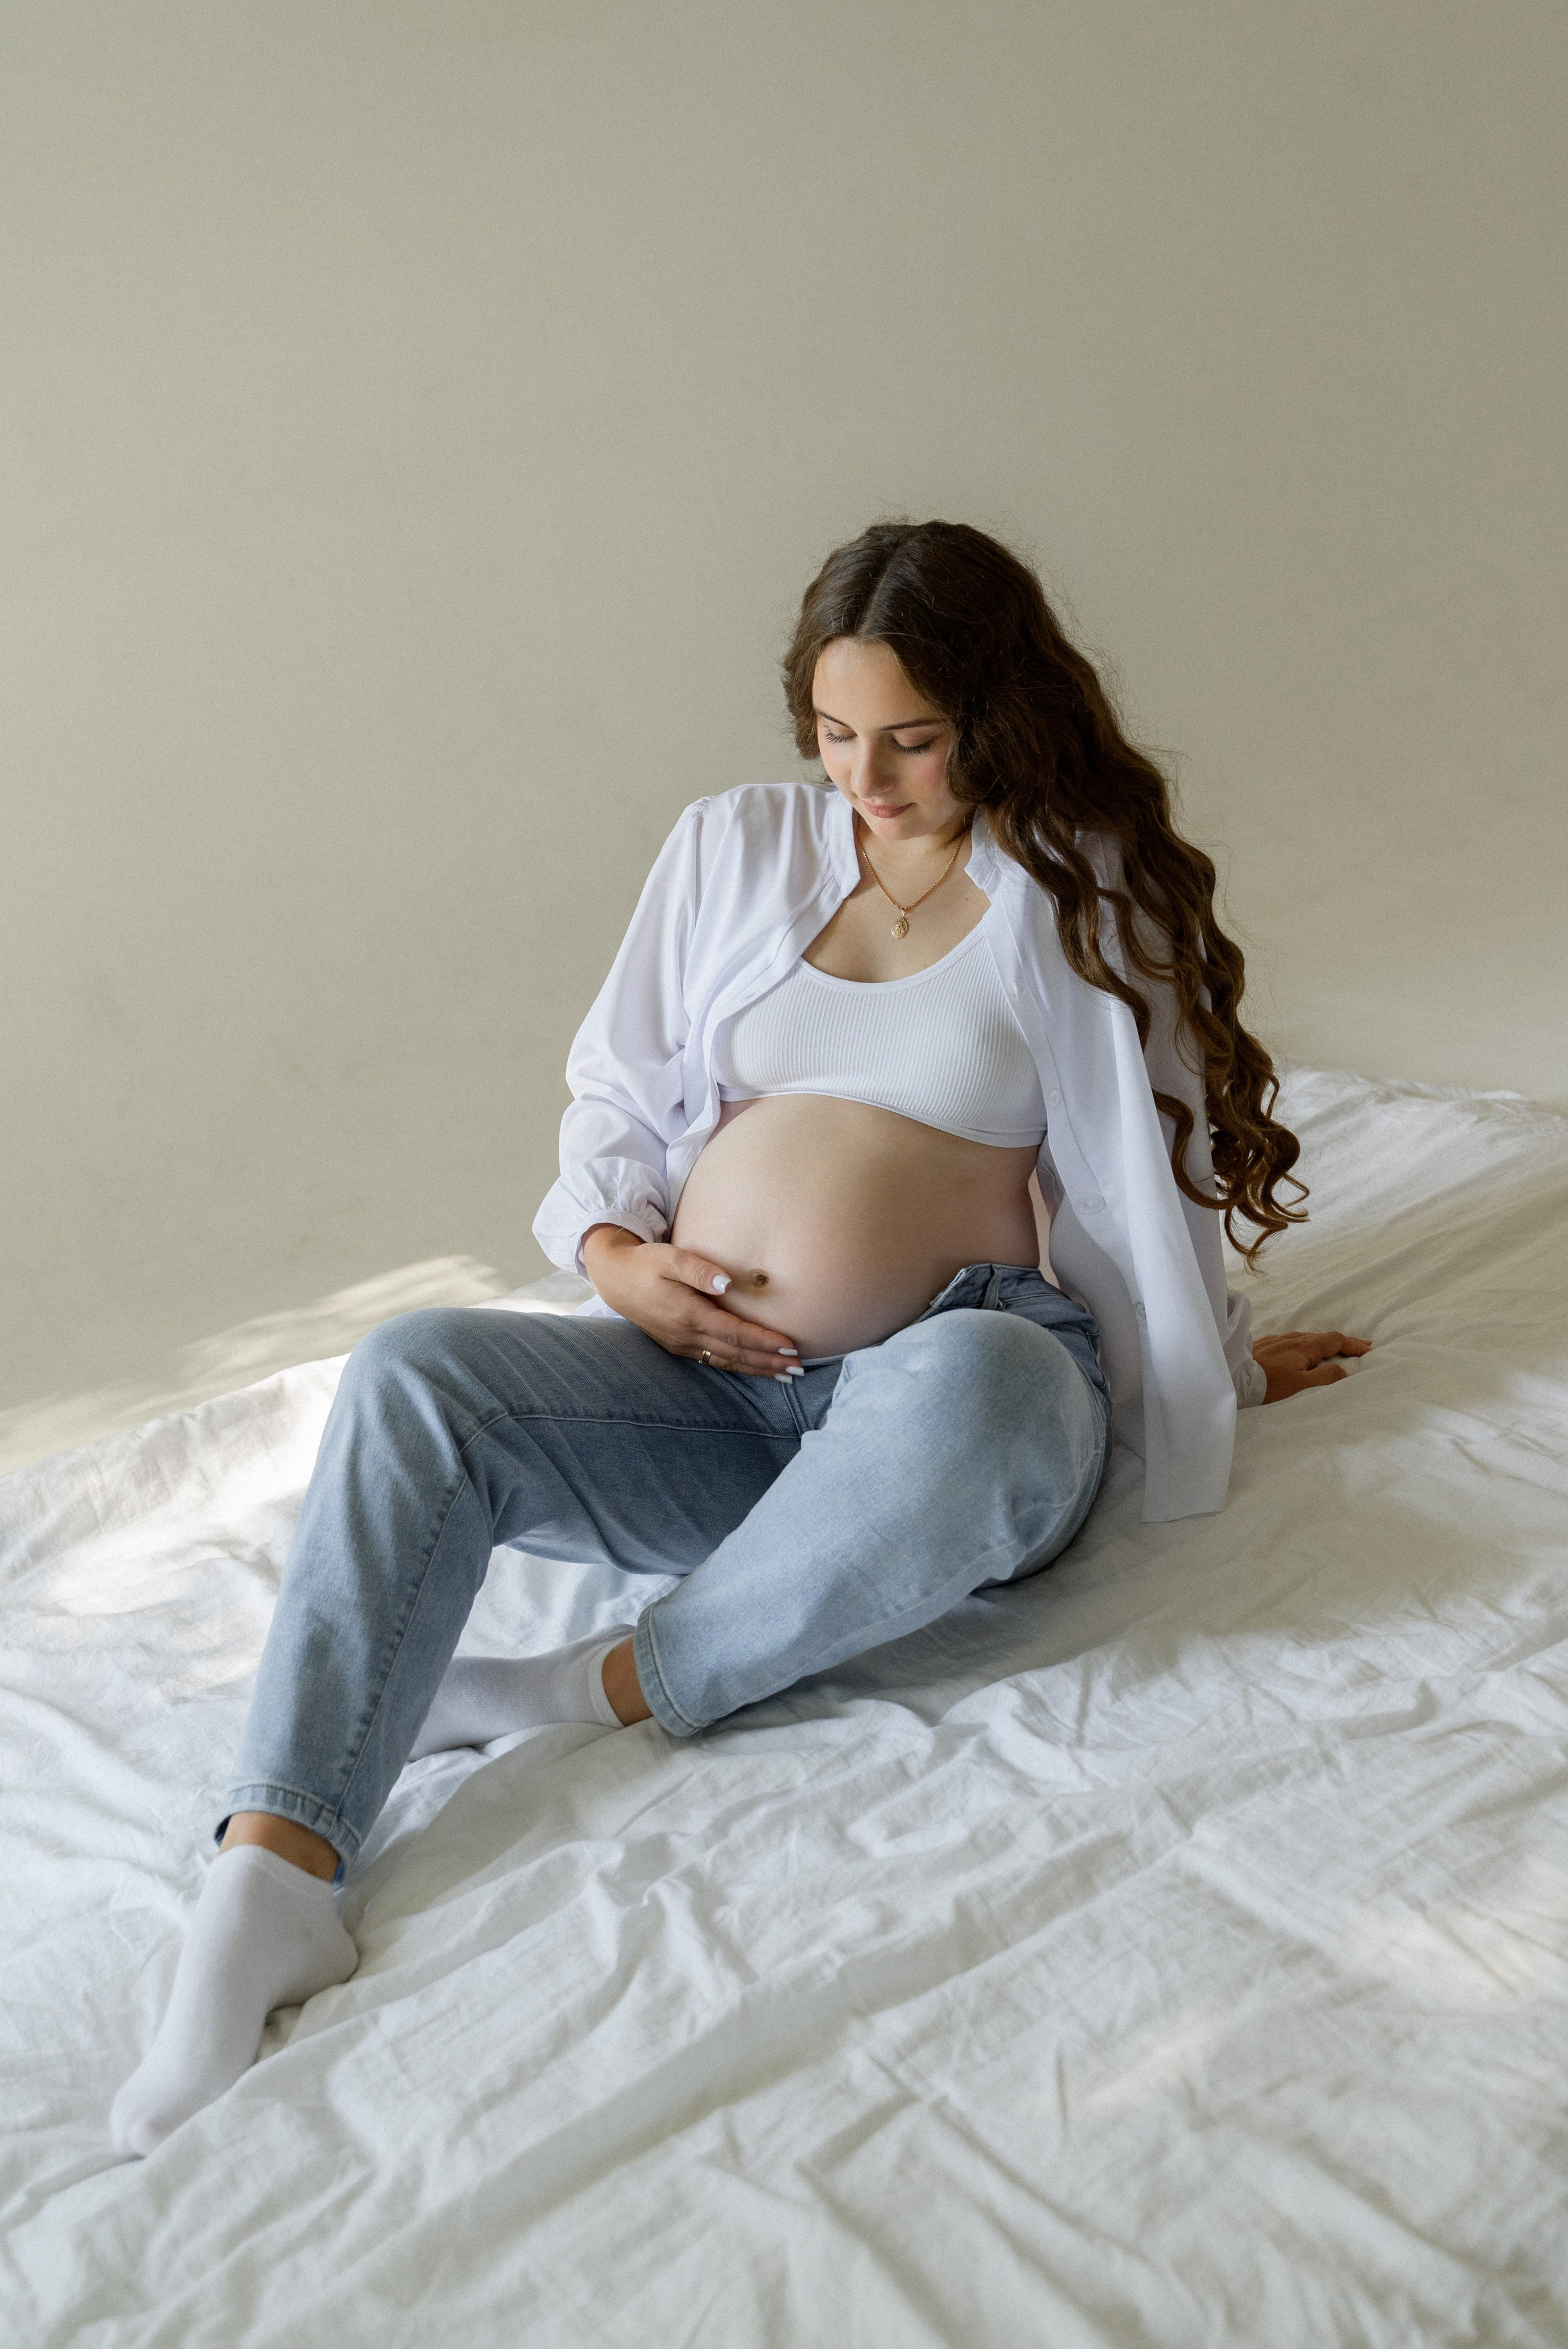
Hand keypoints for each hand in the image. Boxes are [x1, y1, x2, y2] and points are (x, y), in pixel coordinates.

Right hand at [582, 1225, 802, 1377]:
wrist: (614, 1277)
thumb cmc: (646, 1262)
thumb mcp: (670, 1257)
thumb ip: (699, 1270)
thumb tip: (727, 1283)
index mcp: (688, 1314)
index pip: (734, 1333)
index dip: (764, 1342)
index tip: (791, 1347)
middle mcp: (685, 1335)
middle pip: (736, 1354)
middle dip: (769, 1362)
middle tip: (800, 1369)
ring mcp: (681, 1344)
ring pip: (726, 1362)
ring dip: (758, 1370)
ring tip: (786, 1376)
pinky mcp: (678, 1345)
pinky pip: (713, 1361)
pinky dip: (738, 1367)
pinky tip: (754, 1369)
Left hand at [1252, 1329, 1371, 1403]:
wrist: (1231, 1380)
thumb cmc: (1267, 1387)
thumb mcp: (1301, 1387)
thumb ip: (1325, 1377)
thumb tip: (1344, 1369)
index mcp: (1303, 1347)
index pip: (1335, 1340)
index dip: (1354, 1344)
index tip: (1369, 1349)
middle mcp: (1289, 1339)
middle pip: (1320, 1338)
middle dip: (1341, 1343)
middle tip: (1358, 1349)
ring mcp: (1274, 1341)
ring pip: (1303, 1339)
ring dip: (1320, 1344)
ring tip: (1331, 1351)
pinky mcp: (1261, 1347)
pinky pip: (1288, 1343)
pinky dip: (1302, 1347)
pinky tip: (1299, 1353)